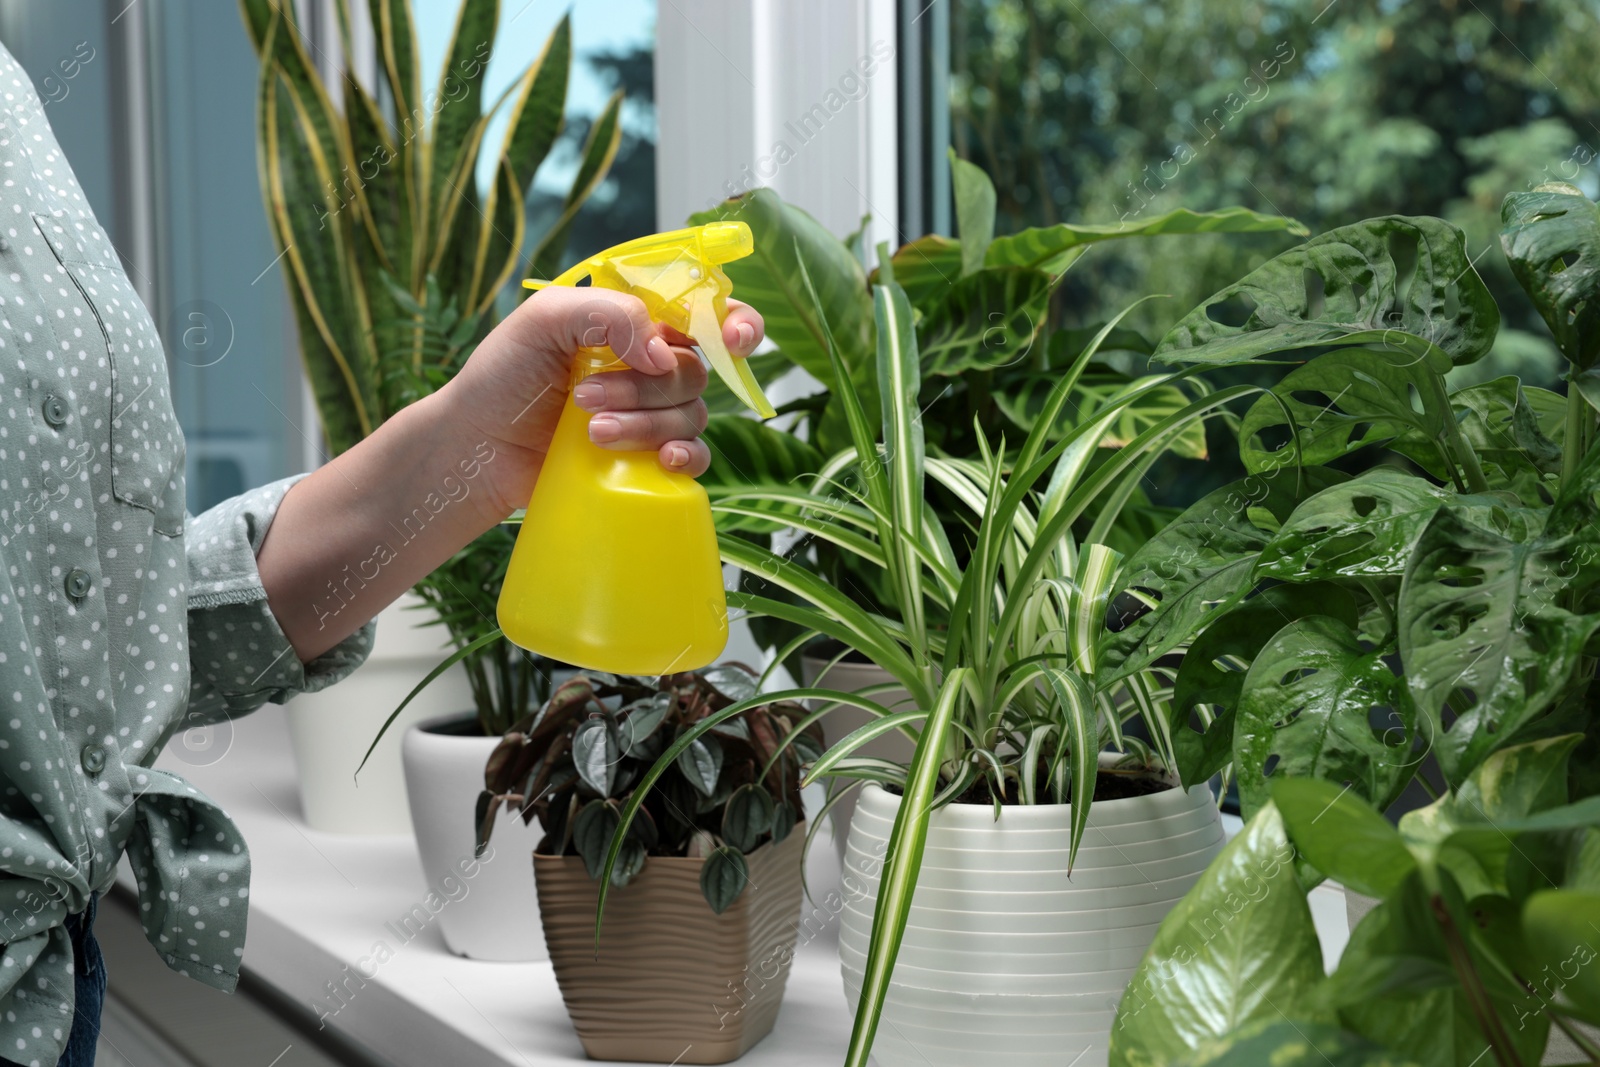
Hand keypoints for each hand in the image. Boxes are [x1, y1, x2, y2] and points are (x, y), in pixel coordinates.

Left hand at [442, 286, 764, 519]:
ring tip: (592, 433)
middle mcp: (649, 364)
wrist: (478, 448)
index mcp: (633, 322)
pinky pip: (696, 456)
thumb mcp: (543, 320)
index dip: (732, 321)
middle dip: (647, 387)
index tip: (732, 340)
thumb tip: (662, 352)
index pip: (704, 310)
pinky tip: (661, 461)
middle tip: (586, 397)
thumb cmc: (504, 377)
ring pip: (692, 414)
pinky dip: (686, 458)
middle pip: (694, 370)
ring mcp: (651, 412)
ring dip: (646, 423)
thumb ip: (607, 313)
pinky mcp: (647, 456)